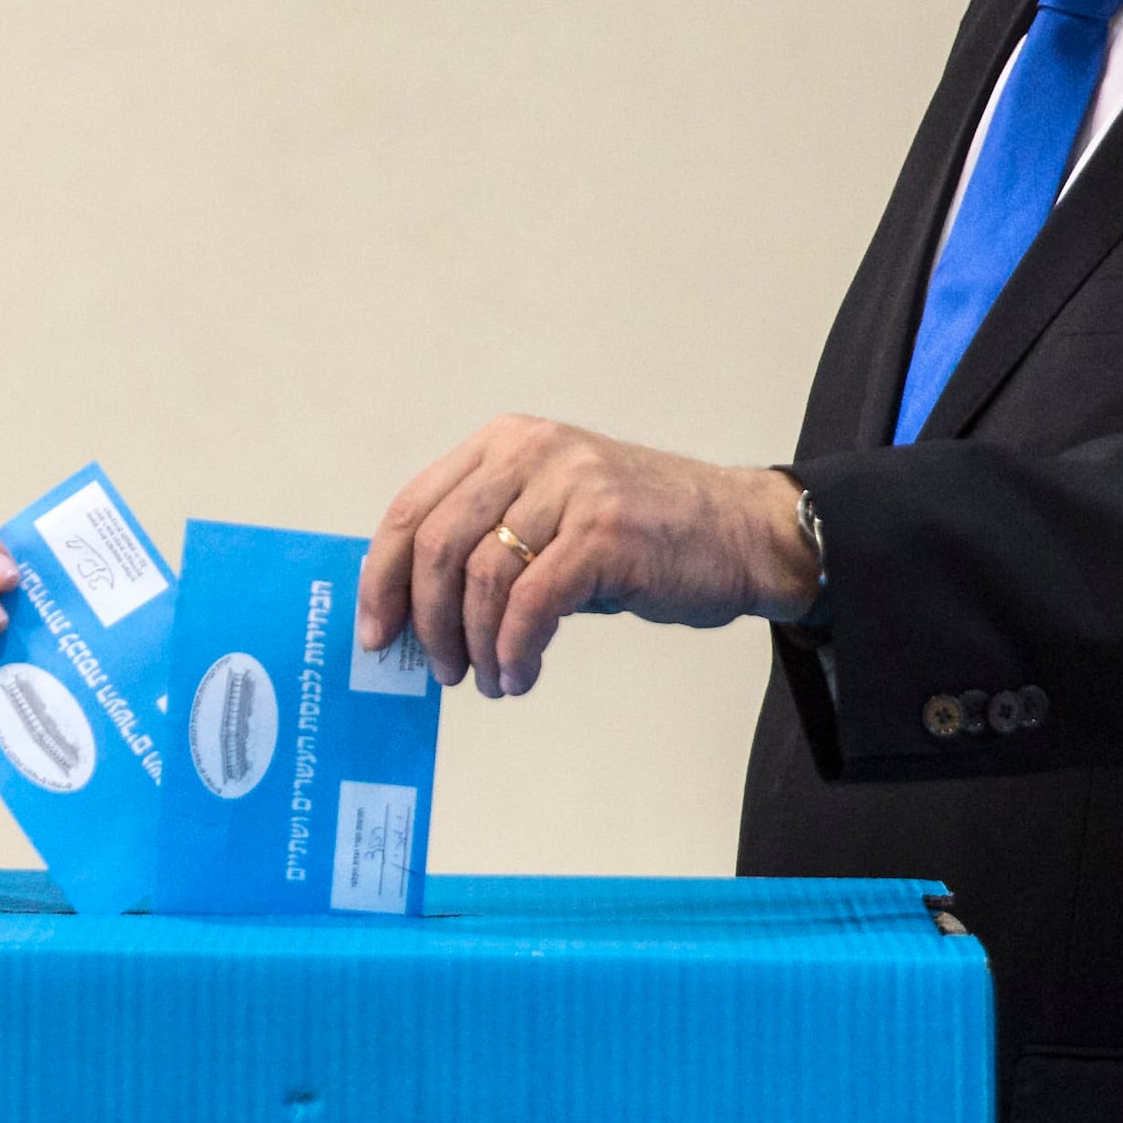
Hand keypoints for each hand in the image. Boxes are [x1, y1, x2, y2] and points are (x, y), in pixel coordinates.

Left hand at [358, 416, 816, 698]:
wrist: (744, 532)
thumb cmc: (645, 534)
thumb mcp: (554, 513)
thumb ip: (492, 539)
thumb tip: (419, 611)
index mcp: (506, 443)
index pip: (412, 509)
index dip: (383, 578)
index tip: (377, 632)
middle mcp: (533, 453)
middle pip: (437, 545)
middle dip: (426, 620)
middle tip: (440, 668)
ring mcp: (571, 489)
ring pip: (481, 580)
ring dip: (475, 645)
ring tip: (490, 679)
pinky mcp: (605, 533)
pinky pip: (531, 605)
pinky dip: (515, 651)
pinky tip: (521, 675)